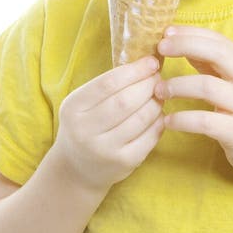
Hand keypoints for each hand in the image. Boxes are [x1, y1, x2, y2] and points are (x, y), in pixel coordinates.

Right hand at [53, 56, 164, 193]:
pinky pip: (150, 136)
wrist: (76, 169)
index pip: (108, 83)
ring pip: (141, 117)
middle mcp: (85, 130)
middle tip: (158, 78)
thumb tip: (146, 63)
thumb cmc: (85, 126)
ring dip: (156, 102)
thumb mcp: (83, 103)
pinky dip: (159, 121)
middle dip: (148, 85)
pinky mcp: (124, 162)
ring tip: (159, 95)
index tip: (151, 62)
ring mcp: (105, 149)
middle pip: (126, 100)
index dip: (135, 70)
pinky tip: (158, 115)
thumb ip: (108, 85)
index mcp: (73, 108)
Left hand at [155, 26, 232, 181]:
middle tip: (160, 49)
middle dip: (185, 46)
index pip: (219, 40)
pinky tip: (168, 121)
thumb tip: (183, 44)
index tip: (166, 31)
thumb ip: (213, 65)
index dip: (191, 32)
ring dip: (177, 86)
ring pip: (207, 86)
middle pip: (217, 54)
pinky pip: (205, 122)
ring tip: (158, 91)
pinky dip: (183, 119)